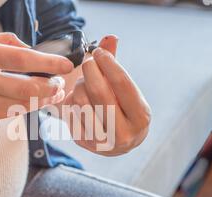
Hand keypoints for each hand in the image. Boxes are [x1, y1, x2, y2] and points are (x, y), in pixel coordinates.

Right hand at [0, 32, 72, 124]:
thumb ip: (3, 42)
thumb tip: (31, 50)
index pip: (22, 58)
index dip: (48, 63)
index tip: (65, 65)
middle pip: (26, 87)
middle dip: (50, 88)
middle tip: (60, 85)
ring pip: (20, 104)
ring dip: (41, 100)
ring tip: (52, 94)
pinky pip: (9, 114)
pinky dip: (24, 107)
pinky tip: (32, 102)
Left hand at [63, 36, 150, 155]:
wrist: (116, 141)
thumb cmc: (122, 107)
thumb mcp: (125, 89)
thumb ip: (116, 64)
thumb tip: (110, 37)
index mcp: (141, 117)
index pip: (122, 83)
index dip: (108, 63)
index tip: (99, 52)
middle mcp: (124, 133)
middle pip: (100, 92)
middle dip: (90, 71)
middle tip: (87, 61)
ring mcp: (103, 142)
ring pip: (81, 102)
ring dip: (79, 85)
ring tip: (83, 82)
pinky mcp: (84, 143)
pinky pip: (70, 112)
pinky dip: (71, 99)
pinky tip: (78, 97)